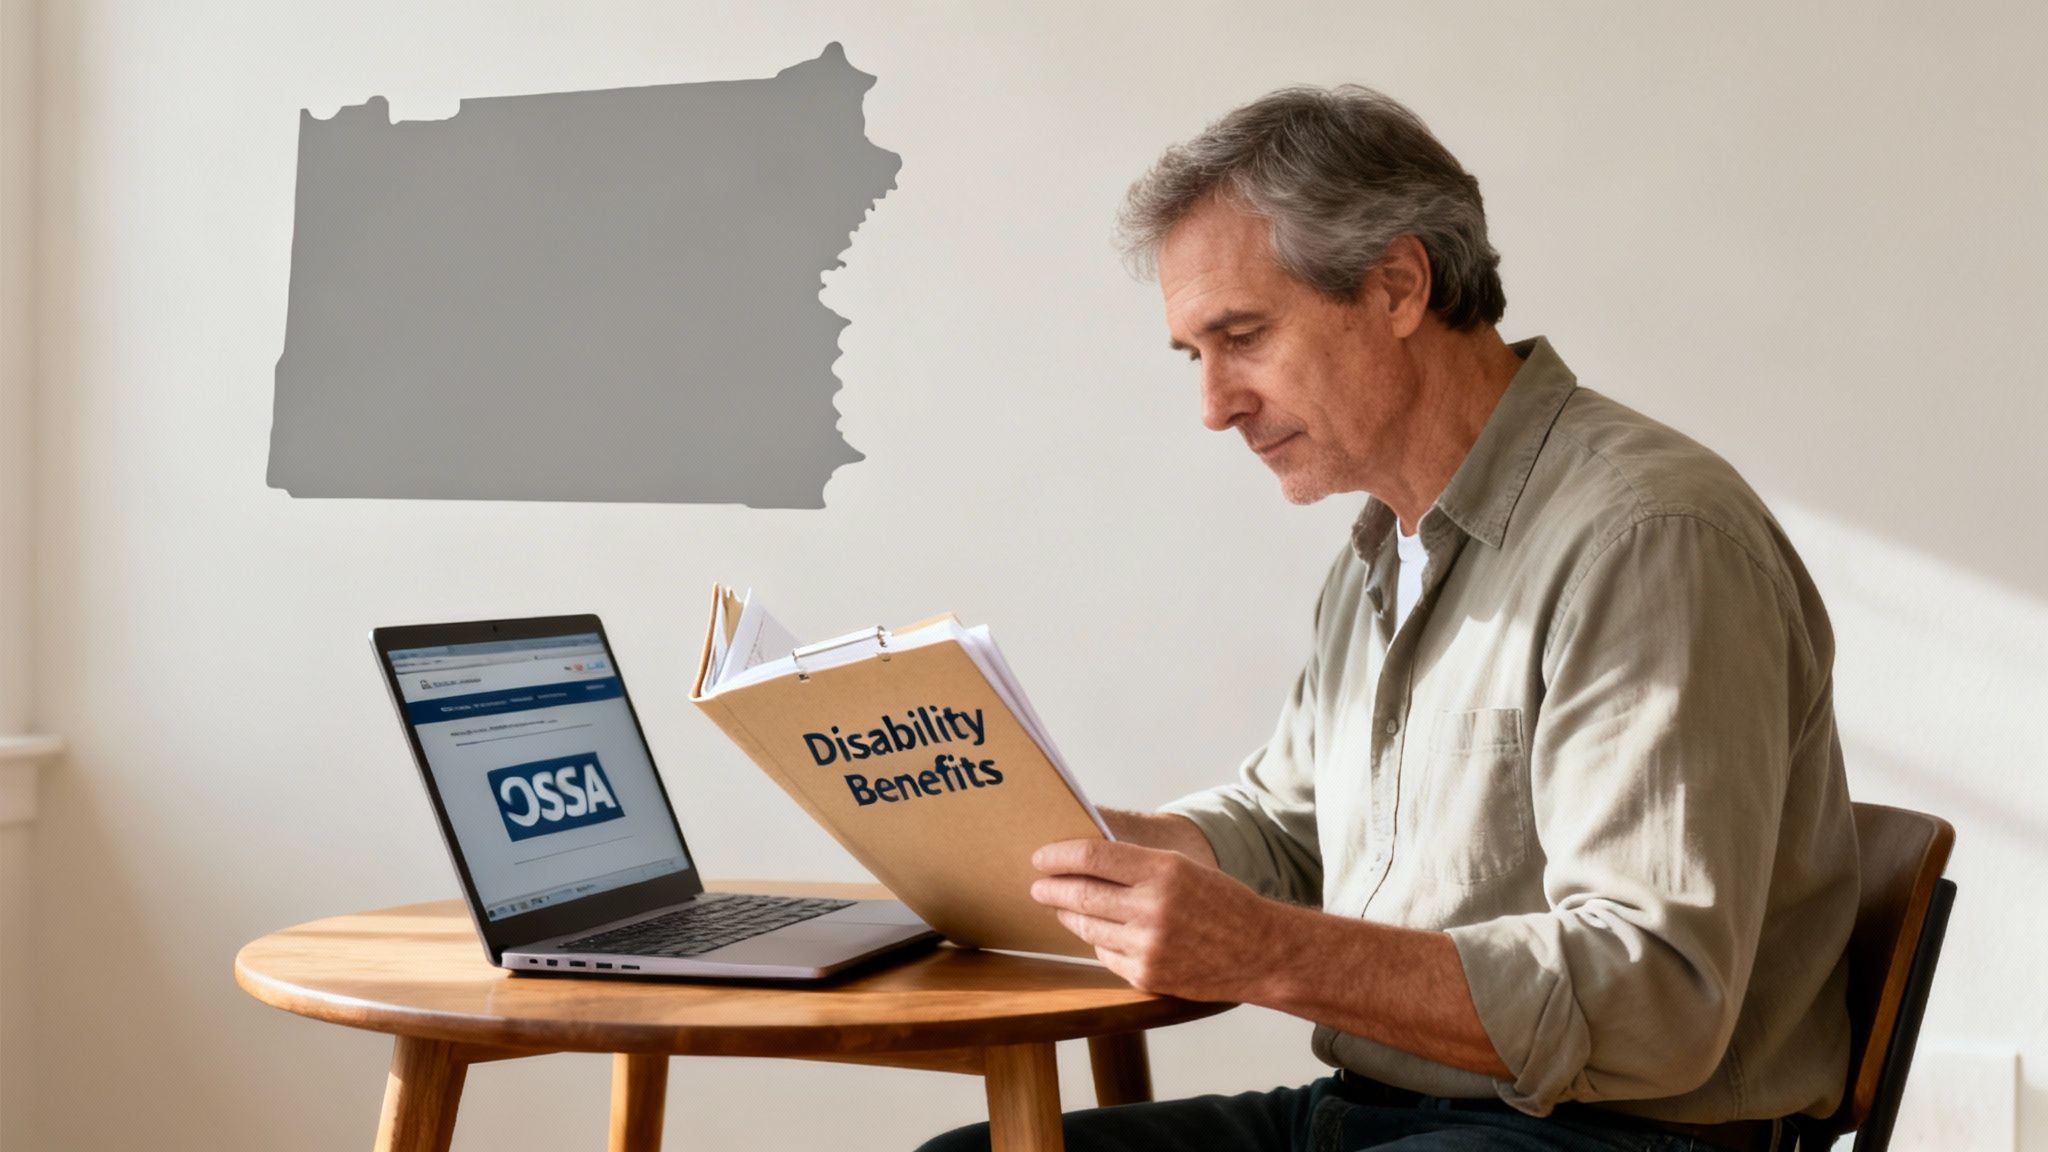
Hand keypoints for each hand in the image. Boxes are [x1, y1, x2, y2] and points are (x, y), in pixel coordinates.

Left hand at [1029, 837, 1290, 1001]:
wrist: (1262, 952)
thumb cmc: (1222, 903)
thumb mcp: (1183, 869)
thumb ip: (1136, 863)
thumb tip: (1083, 860)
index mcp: (1163, 871)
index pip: (1092, 857)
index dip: (1058, 856)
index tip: (1041, 857)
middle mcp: (1153, 908)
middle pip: (1080, 894)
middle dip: (1050, 888)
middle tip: (1037, 884)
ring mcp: (1147, 946)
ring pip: (1086, 927)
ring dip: (1066, 915)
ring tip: (1060, 907)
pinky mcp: (1146, 976)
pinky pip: (1104, 954)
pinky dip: (1097, 941)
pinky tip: (1098, 933)